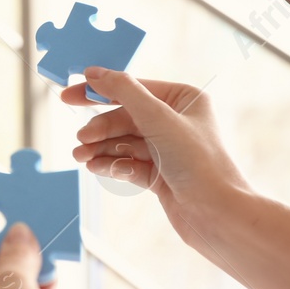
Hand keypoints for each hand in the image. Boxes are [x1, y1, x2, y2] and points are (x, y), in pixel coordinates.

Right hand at [65, 69, 250, 243]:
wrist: (218, 215)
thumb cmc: (200, 163)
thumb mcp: (158, 118)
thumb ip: (124, 92)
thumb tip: (95, 73)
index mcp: (184, 100)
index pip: (133, 88)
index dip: (100, 91)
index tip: (71, 95)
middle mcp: (177, 122)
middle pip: (125, 118)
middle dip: (101, 129)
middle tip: (81, 138)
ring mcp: (168, 150)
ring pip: (124, 142)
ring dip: (101, 149)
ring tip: (82, 156)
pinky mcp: (161, 175)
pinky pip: (129, 164)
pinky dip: (113, 165)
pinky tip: (96, 167)